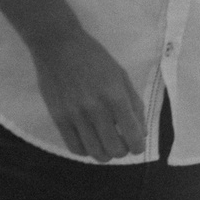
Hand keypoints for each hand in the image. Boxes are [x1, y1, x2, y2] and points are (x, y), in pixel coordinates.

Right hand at [29, 27, 148, 161]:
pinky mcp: (58, 118)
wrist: (58, 45)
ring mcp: (75, 115)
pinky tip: (89, 141)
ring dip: (104, 154)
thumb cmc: (94, 57)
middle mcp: (96, 109)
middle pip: (115, 149)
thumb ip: (134, 103)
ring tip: (105, 144)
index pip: (133, 135)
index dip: (138, 146)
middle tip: (121, 143)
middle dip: (123, 151)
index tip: (136, 145)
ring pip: (95, 153)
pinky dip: (86, 150)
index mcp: (115, 96)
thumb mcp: (121, 75)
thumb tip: (140, 132)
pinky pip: (74, 147)